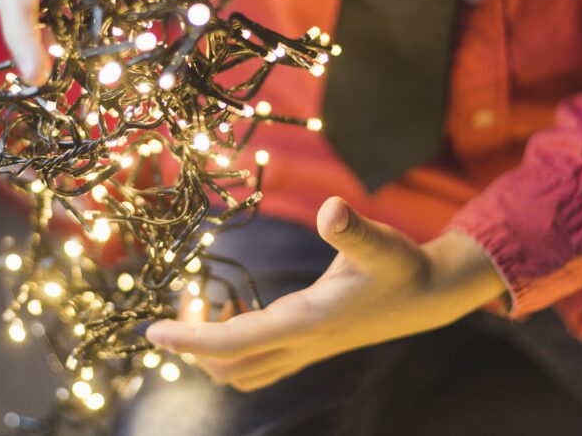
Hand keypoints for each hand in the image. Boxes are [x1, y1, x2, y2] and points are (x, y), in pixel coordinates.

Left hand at [147, 197, 505, 391]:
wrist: (429, 297)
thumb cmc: (401, 265)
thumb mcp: (381, 243)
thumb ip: (353, 230)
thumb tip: (332, 209)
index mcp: (307, 323)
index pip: (235, 342)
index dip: (191, 338)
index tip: (153, 331)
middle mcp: (301, 345)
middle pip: (229, 367)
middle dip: (194, 344)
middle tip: (185, 300)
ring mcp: (304, 352)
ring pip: (242, 372)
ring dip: (212, 350)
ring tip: (206, 303)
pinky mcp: (308, 347)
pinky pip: (258, 364)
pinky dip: (233, 347)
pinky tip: (238, 308)